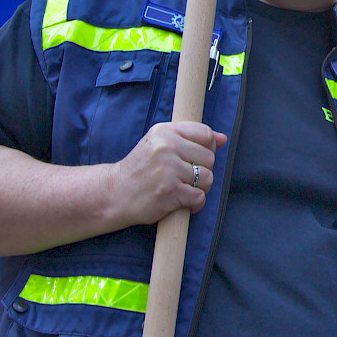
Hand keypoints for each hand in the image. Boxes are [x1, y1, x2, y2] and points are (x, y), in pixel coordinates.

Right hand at [103, 122, 224, 225]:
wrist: (113, 193)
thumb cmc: (141, 169)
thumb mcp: (160, 143)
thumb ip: (190, 138)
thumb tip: (222, 138)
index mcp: (165, 132)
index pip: (205, 134)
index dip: (207, 148)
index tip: (194, 158)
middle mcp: (166, 147)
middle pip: (209, 158)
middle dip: (202, 171)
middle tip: (184, 178)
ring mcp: (168, 170)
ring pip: (207, 179)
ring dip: (199, 188)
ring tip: (183, 189)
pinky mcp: (169, 192)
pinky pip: (199, 197)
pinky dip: (194, 204)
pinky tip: (181, 203)